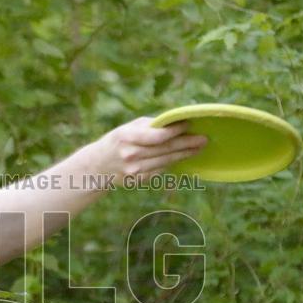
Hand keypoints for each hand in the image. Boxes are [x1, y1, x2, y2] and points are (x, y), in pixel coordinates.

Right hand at [87, 116, 207, 187]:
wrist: (99, 166)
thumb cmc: (118, 141)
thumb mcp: (128, 128)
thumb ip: (150, 126)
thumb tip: (176, 122)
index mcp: (127, 138)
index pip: (157, 136)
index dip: (175, 131)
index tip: (189, 124)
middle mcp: (131, 155)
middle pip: (165, 149)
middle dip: (187, 144)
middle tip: (203, 139)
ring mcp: (135, 170)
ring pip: (166, 161)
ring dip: (184, 154)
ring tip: (199, 147)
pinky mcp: (140, 180)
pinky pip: (161, 169)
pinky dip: (173, 162)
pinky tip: (183, 156)